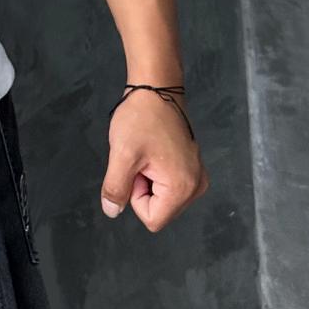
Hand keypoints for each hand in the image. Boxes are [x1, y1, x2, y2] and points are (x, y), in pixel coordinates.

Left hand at [100, 89, 207, 231]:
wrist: (156, 90)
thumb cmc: (140, 119)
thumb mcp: (122, 155)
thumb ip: (116, 188)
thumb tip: (112, 212)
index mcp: (183, 187)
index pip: (152, 219)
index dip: (135, 197)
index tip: (136, 169)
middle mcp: (196, 187)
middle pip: (159, 210)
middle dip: (142, 189)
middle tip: (141, 159)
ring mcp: (197, 178)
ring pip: (161, 199)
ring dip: (147, 181)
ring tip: (146, 154)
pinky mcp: (192, 169)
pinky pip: (167, 186)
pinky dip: (154, 174)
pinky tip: (153, 153)